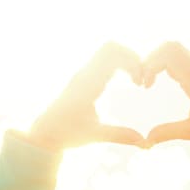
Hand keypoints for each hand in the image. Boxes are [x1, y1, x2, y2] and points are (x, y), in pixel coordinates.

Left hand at [25, 42, 147, 151]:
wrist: (44, 132)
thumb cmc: (65, 134)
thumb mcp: (94, 135)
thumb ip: (120, 135)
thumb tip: (145, 142)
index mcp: (87, 84)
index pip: (112, 55)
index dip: (132, 62)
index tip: (140, 83)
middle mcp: (85, 74)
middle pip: (111, 47)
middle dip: (132, 57)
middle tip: (141, 78)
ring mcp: (83, 73)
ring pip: (108, 51)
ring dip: (126, 60)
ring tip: (136, 80)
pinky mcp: (84, 76)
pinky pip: (104, 60)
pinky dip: (119, 64)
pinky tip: (127, 81)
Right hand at [140, 41, 189, 169]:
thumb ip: (169, 132)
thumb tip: (146, 139)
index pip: (170, 55)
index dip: (151, 65)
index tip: (145, 86)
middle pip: (170, 46)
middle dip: (151, 59)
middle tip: (143, 81)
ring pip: (174, 49)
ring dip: (157, 60)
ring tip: (148, 81)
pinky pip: (179, 57)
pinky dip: (164, 64)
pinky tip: (157, 81)